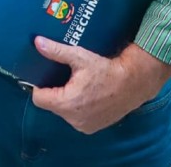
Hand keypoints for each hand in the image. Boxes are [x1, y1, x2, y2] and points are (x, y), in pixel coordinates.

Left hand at [30, 37, 170, 134]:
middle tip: (65, 78)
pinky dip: (77, 109)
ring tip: (77, 86)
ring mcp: (83, 126)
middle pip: (51, 105)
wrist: (132, 84)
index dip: (40, 86)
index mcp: (66, 103)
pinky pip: (75, 118)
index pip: (38, 98)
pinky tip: (87, 96)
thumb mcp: (80, 57)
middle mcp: (72, 119)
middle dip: (55, 92)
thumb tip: (37, 42)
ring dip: (66, 101)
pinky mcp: (91, 128)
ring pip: (63, 112)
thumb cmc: (105, 70)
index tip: (47, 76)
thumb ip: (56, 51)